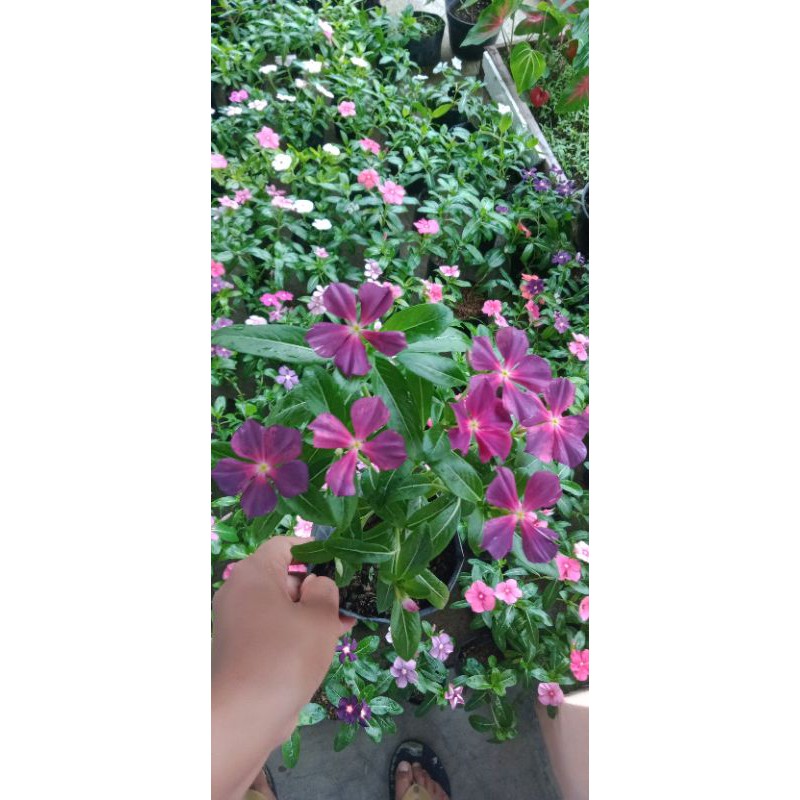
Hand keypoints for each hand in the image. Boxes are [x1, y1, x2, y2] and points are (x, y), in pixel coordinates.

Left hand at [211, 536, 353, 799]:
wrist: (243, 716)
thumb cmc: (285, 656)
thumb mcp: (319, 617)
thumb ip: (325, 590)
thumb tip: (317, 585)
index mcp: (254, 573)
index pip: (285, 545)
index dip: (315, 550)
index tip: (340, 563)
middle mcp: (240, 592)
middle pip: (283, 576)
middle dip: (317, 587)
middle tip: (347, 601)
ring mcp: (238, 622)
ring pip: (281, 606)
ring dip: (311, 613)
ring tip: (343, 626)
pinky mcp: (241, 649)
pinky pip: (273, 629)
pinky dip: (295, 632)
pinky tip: (323, 645)